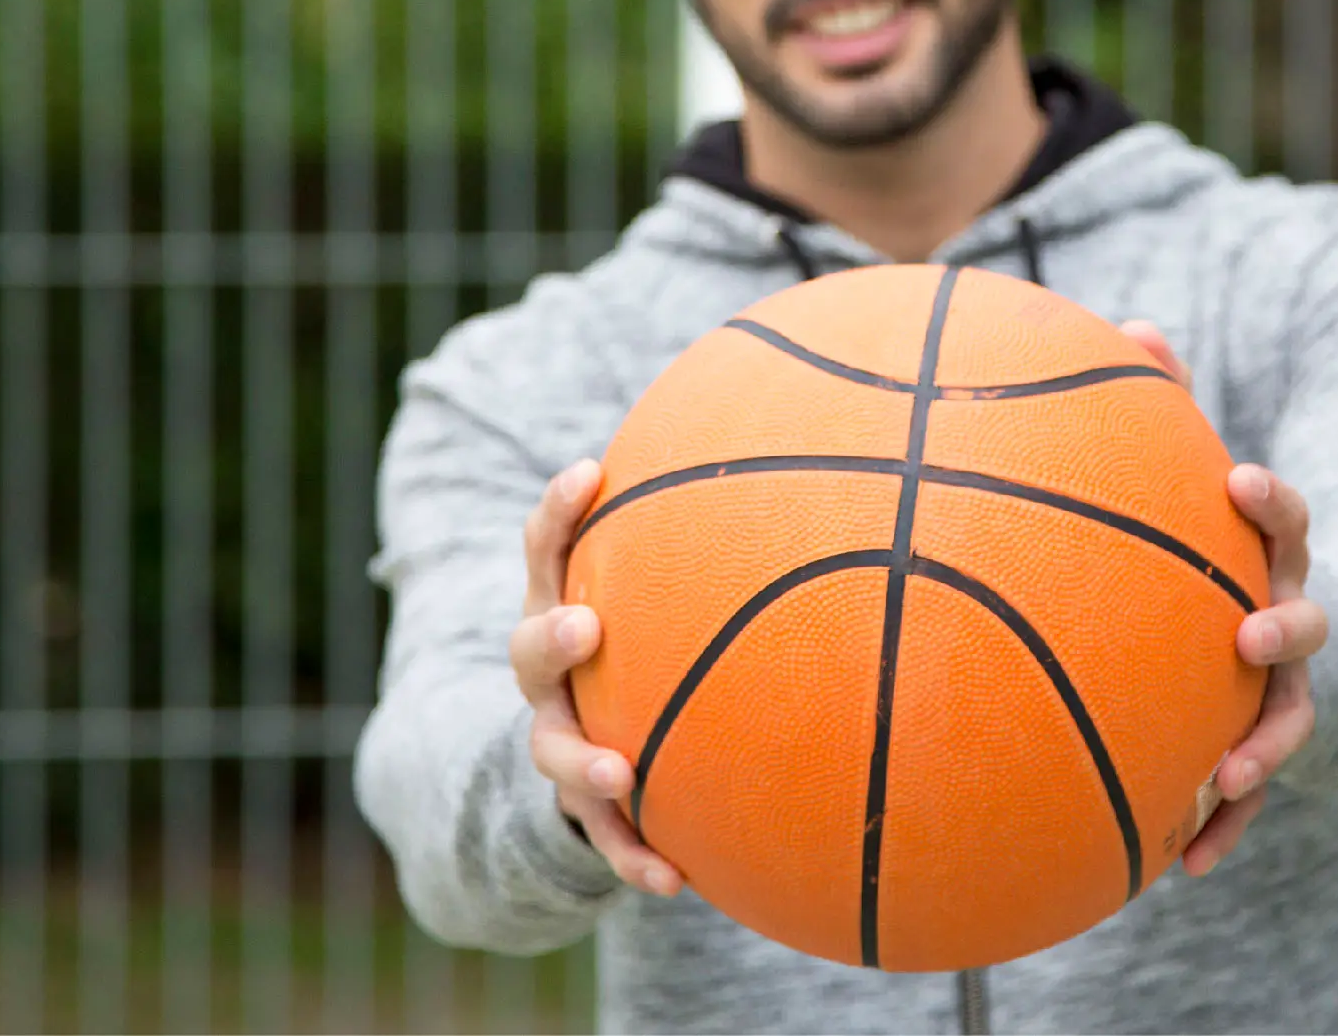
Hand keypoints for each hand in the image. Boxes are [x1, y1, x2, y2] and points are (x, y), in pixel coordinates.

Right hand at [509, 457, 682, 895]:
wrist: (598, 747)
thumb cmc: (648, 641)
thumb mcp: (658, 589)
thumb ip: (706, 537)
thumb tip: (807, 456)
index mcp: (563, 604)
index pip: (548, 548)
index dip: (559, 511)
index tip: (589, 472)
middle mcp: (550, 674)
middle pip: (530, 649)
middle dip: (553, 637)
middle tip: (585, 626)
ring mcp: (560, 739)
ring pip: (554, 752)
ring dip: (585, 761)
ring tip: (621, 773)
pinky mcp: (583, 809)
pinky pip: (603, 839)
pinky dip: (632, 857)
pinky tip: (673, 881)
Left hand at [1117, 322, 1329, 878]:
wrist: (1264, 643)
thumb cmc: (1210, 548)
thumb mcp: (1193, 486)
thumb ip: (1165, 409)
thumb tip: (1133, 326)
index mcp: (1269, 553)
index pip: (1285, 516)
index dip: (1269, 498)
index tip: (1238, 478)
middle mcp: (1288, 619)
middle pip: (1307, 619)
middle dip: (1286, 626)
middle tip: (1250, 633)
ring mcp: (1283, 690)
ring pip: (1289, 721)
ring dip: (1264, 749)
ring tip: (1229, 774)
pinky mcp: (1260, 749)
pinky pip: (1246, 797)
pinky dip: (1221, 828)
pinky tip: (1177, 868)